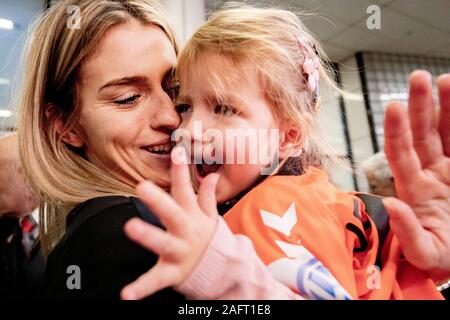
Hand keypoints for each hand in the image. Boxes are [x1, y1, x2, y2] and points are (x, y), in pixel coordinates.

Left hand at [121, 147, 219, 299]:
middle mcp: (185, 230)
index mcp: (191, 215)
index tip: (177, 151)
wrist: (223, 270)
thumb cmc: (209, 239)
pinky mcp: (172, 272)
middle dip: (158, 199)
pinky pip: (155, 280)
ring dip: (148, 235)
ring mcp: (179, 251)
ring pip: (162, 242)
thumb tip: (211, 175)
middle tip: (142, 186)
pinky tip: (126, 294)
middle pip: (171, 212)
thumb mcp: (210, 217)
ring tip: (130, 227)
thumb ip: (207, 196)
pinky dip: (141, 288)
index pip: (185, 189)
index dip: (181, 170)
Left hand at [383, 71, 449, 279]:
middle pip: (422, 135)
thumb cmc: (440, 257)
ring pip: (446, 132)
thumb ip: (407, 233)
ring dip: (445, 106)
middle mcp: (429, 173)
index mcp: (414, 190)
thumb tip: (390, 204)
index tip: (394, 106)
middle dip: (420, 106)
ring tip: (444, 79)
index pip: (400, 155)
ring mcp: (449, 169)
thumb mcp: (425, 253)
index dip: (396, 131)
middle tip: (418, 77)